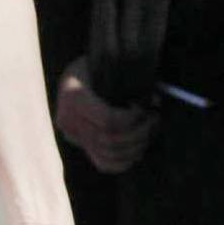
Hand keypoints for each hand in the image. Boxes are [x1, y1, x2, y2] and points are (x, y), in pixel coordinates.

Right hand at [55, 58, 157, 174]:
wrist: (79, 71)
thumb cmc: (98, 61)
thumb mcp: (107, 61)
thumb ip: (126, 78)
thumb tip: (154, 100)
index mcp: (73, 96)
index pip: (108, 121)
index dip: (133, 119)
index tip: (145, 107)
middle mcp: (68, 119)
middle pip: (110, 140)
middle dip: (140, 132)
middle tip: (155, 119)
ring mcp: (72, 135)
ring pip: (108, 154)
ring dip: (136, 147)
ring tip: (150, 131)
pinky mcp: (80, 145)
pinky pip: (103, 163)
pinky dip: (124, 162)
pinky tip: (139, 150)